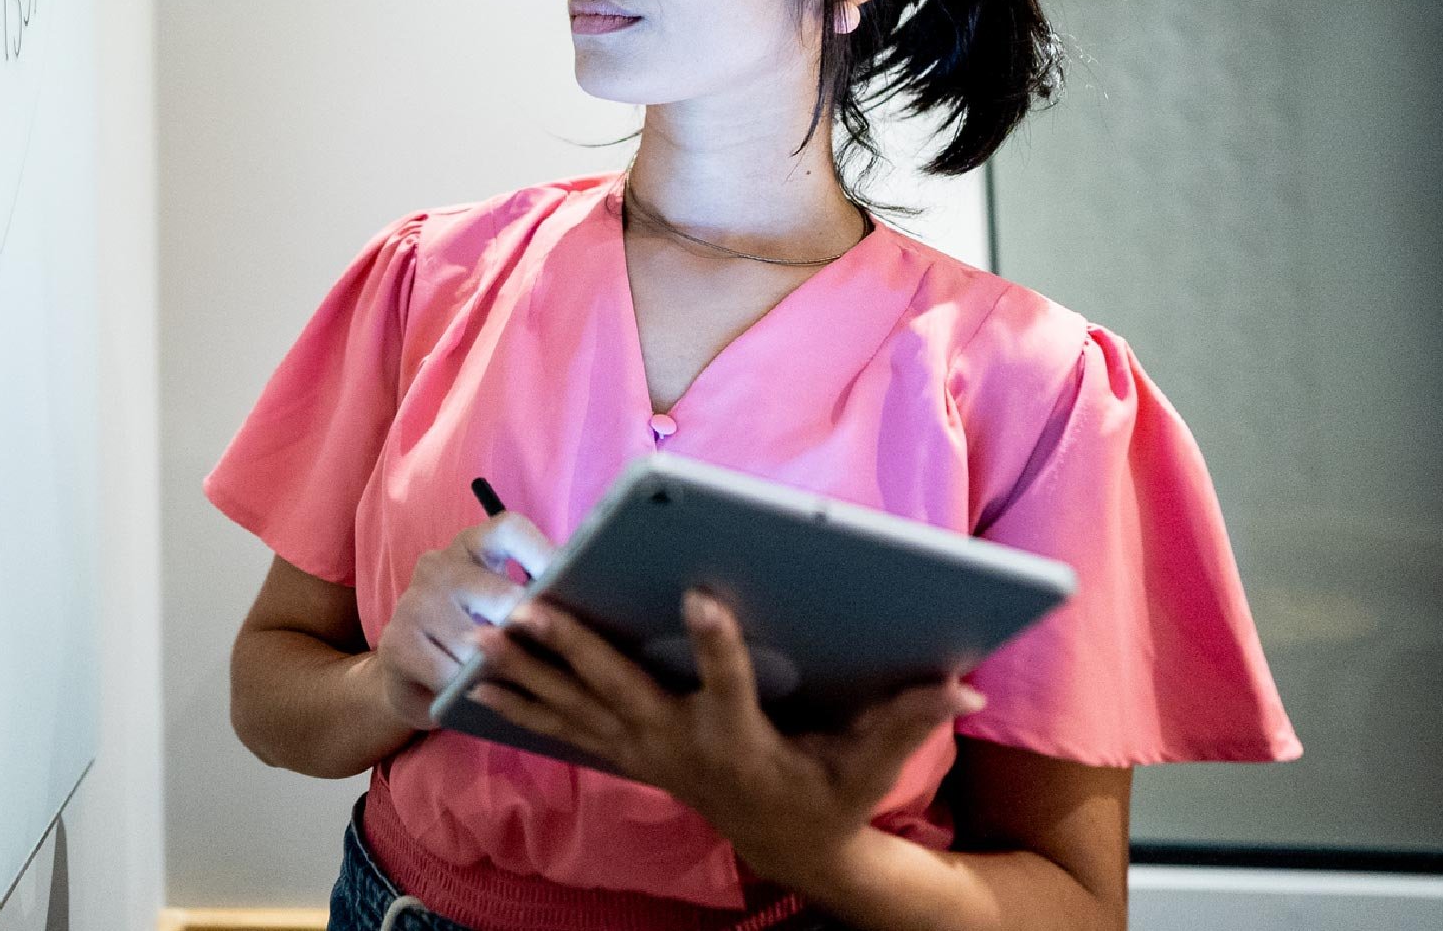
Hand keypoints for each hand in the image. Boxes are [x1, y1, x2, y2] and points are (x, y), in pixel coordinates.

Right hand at [369, 512, 557, 731]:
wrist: (413, 678)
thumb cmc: (477, 635)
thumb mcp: (505, 609)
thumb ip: (537, 598)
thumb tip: (596, 603)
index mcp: (474, 545)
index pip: (509, 529)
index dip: (541, 553)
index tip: (568, 583)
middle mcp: (439, 564)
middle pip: (499, 593)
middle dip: (526, 631)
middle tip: (545, 654)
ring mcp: (413, 601)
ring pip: (476, 642)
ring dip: (500, 668)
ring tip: (513, 680)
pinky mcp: (396, 641)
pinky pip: (448, 671)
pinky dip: (468, 687)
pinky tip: (475, 690)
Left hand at [467, 588, 984, 886]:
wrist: (790, 847)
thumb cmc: (832, 794)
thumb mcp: (874, 763)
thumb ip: (909, 718)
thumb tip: (964, 685)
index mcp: (741, 740)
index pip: (729, 684)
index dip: (717, 643)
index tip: (698, 595)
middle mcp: (681, 746)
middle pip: (619, 690)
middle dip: (571, 648)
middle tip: (527, 608)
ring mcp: (646, 753)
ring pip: (576, 709)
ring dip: (526, 674)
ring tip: (479, 636)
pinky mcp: (628, 755)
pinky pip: (565, 729)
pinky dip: (522, 705)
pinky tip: (479, 681)